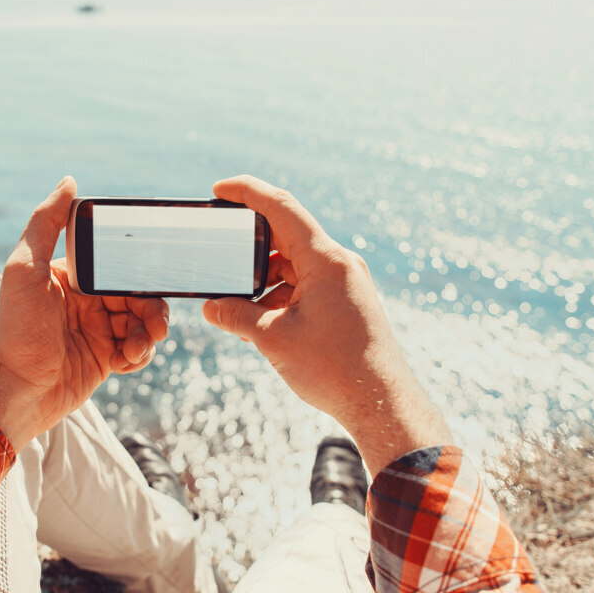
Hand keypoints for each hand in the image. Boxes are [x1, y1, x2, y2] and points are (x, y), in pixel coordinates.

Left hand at [0, 177, 168, 449]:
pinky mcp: (104, 359)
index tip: (152, 279)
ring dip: (148, 335)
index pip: (116, 264)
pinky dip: (140, 355)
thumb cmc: (13, 331)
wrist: (14, 395)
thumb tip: (69, 181)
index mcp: (70, 277)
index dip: (137, 272)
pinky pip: (137, 350)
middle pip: (137, 294)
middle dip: (151, 309)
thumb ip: (44, 223)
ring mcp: (96, 331)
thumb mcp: (24, 270)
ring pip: (142, 322)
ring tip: (137, 349)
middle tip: (155, 326)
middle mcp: (85, 301)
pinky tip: (126, 362)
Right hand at [202, 175, 451, 475]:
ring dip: (265, 276)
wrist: (381, 404)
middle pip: (287, 235)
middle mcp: (340, 263)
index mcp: (325, 260)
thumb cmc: (334, 370)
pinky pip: (308, 283)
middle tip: (219, 253)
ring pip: (296, 263)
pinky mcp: (348, 301)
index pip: (281, 207)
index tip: (219, 189)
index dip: (247, 192)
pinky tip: (263, 319)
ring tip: (238, 302)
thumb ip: (237, 317)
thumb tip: (211, 308)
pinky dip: (282, 293)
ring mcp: (346, 282)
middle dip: (249, 244)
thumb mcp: (273, 339)